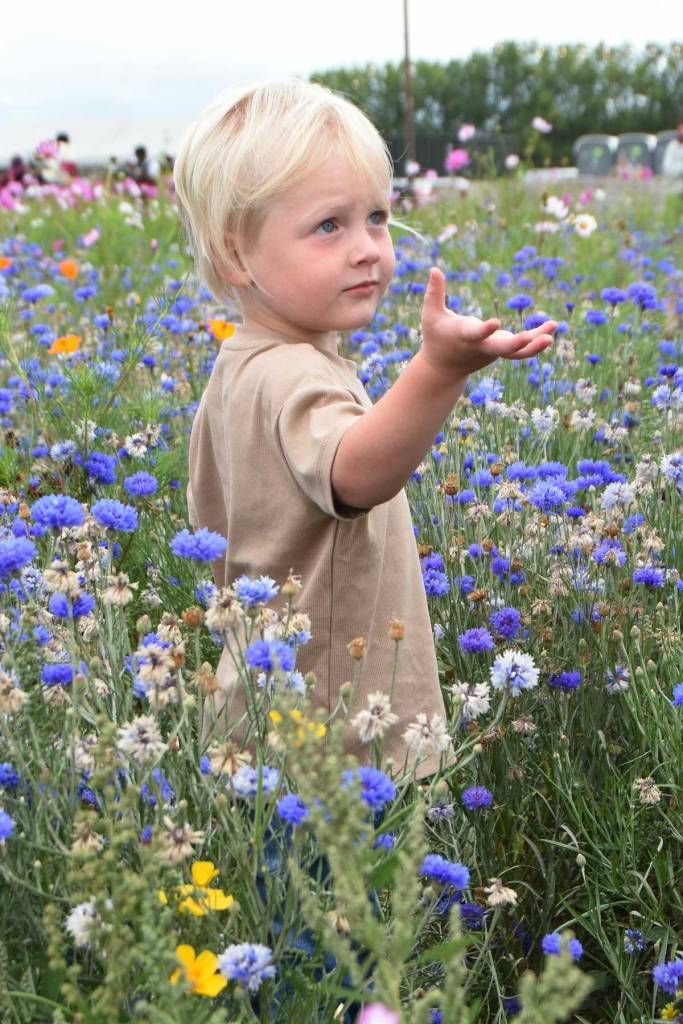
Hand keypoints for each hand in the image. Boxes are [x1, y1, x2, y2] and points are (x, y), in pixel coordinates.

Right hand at [420, 266, 555, 376]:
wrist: (443, 369)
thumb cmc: (436, 337)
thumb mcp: (430, 315)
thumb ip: (434, 293)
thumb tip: (434, 268)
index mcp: (464, 337)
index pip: (476, 334)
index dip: (485, 330)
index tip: (496, 323)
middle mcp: (481, 347)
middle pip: (501, 349)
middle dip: (516, 344)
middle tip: (530, 337)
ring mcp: (493, 351)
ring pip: (517, 352)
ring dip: (535, 344)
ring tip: (553, 328)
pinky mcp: (501, 351)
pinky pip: (522, 349)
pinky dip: (536, 340)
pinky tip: (552, 327)